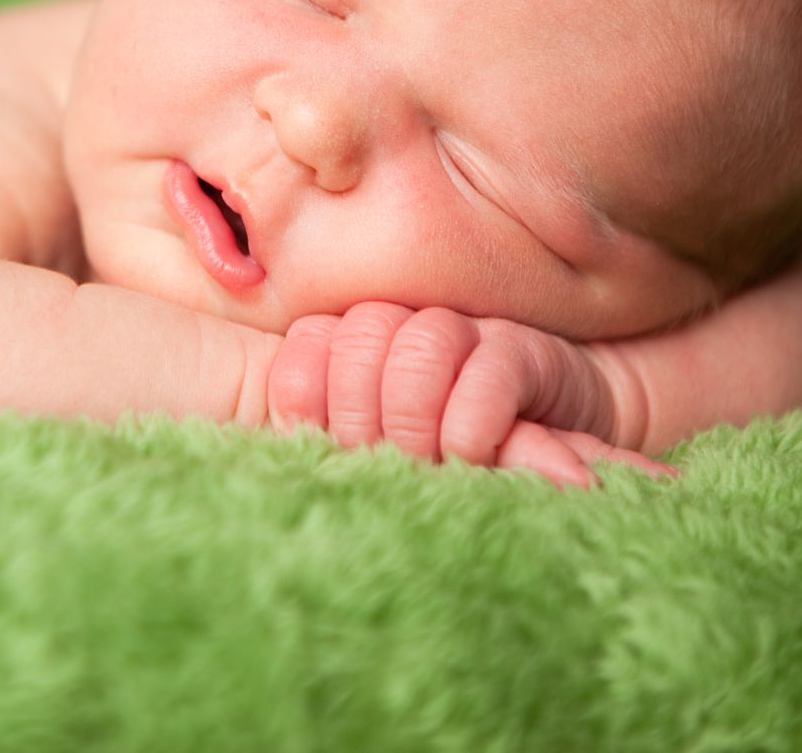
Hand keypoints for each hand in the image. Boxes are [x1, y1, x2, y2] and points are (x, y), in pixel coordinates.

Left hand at [265, 302, 674, 488]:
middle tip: (376, 471)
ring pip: (421, 344)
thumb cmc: (428, 465)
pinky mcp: (521, 353)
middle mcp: (402, 327)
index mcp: (348, 344)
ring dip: (413, 419)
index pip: (307, 347)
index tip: (320, 455)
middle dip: (360, 417)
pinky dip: (469, 424)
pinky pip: (488, 372)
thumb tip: (256, 473)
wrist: (545, 448)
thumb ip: (318, 453)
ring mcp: (463, 333)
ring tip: (422, 467)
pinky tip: (466, 458)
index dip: (306, 405)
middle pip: (359, 339)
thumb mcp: (362, 462)